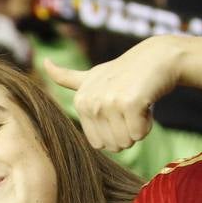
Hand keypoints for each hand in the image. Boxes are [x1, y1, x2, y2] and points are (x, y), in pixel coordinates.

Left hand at [44, 37, 182, 150]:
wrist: (157, 56)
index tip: (119, 108)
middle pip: (113, 145)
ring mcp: (108, 102)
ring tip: (137, 103)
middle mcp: (90, 102)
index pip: (99, 144)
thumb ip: (68, 78)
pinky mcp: (129, 103)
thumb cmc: (125, 71)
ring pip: (127, 141)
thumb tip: (44, 63)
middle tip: (130, 106)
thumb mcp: (92, 75)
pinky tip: (146, 102)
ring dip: (139, 127)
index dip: (115, 132)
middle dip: (127, 131)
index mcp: (80, 101)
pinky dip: (148, 123)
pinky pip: (139, 134)